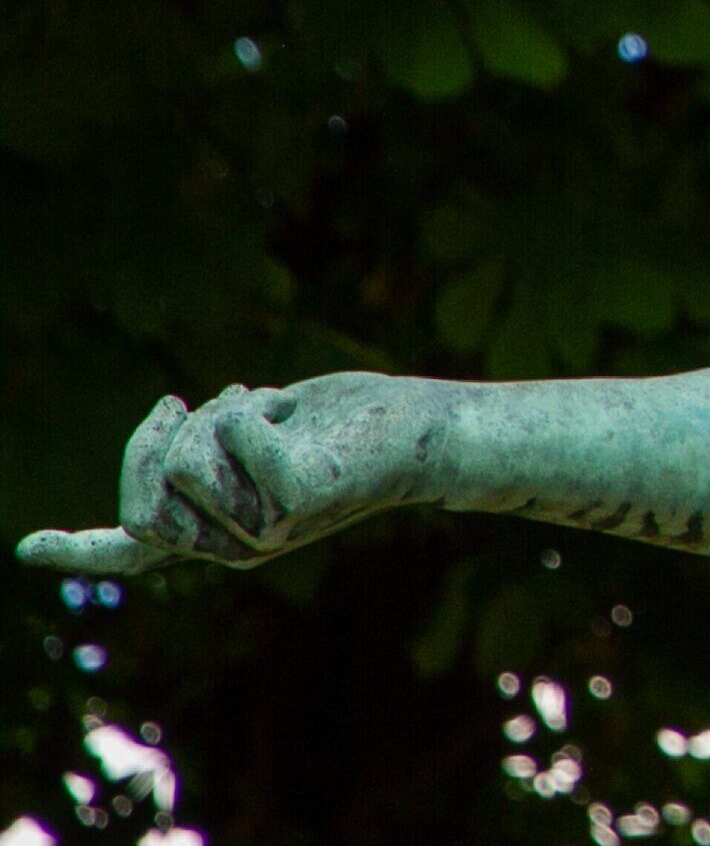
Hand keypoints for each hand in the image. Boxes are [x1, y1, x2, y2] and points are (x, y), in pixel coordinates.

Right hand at [17, 375, 430, 576]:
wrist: (429, 430)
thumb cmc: (348, 424)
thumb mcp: (268, 430)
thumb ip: (218, 446)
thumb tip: (178, 428)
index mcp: (221, 530)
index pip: (136, 548)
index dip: (79, 547)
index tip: (26, 544)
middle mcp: (236, 544)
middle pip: (142, 498)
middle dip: (158, 439)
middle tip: (202, 401)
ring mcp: (267, 530)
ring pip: (183, 464)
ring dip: (219, 414)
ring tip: (270, 406)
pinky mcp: (299, 501)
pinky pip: (232, 439)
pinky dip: (252, 407)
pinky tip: (289, 409)